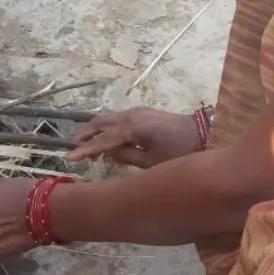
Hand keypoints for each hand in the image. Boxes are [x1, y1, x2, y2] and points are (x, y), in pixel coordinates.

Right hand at [66, 107, 200, 167]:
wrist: (204, 133)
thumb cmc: (179, 152)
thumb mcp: (152, 162)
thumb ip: (126, 157)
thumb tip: (107, 153)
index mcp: (132, 128)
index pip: (102, 141)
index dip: (85, 151)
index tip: (69, 158)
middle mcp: (132, 115)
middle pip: (102, 122)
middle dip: (87, 133)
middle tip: (74, 146)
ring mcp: (139, 112)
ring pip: (110, 118)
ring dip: (97, 129)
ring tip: (87, 144)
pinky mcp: (145, 113)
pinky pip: (120, 118)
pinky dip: (109, 127)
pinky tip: (109, 139)